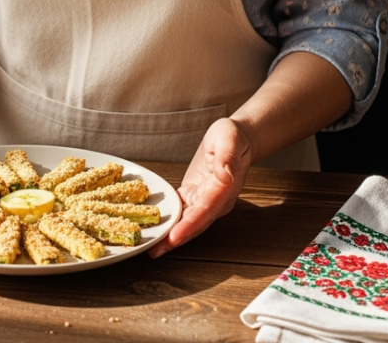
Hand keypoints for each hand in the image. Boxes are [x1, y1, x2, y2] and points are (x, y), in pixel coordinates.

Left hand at [149, 117, 251, 257]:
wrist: (236, 140)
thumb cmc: (233, 137)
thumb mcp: (229, 138)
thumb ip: (227, 156)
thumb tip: (225, 173)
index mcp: (224, 188)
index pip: (206, 210)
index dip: (190, 225)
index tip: (175, 237)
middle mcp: (215, 200)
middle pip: (195, 223)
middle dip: (175, 239)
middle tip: (154, 251)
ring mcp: (205, 201)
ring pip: (187, 222)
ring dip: (169, 236)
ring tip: (150, 248)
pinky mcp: (195, 197)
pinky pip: (181, 212)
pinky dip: (169, 222)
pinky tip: (154, 230)